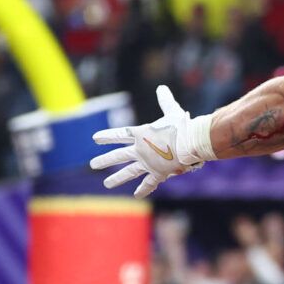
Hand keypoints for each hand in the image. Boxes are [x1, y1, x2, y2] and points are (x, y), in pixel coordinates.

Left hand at [90, 85, 215, 197]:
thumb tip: (161, 88)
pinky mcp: (159, 173)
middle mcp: (140, 149)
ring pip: (129, 172)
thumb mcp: (172, 111)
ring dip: (117, 179)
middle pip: (118, 156)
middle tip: (93, 165)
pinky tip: (136, 195)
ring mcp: (148, 163)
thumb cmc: (182, 126)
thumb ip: (165, 101)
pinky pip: (149, 183)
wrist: (190, 143)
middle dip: (105, 160)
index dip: (106, 136)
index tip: (94, 139)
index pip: (119, 134)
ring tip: (107, 184)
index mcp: (140, 134)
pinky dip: (143, 189)